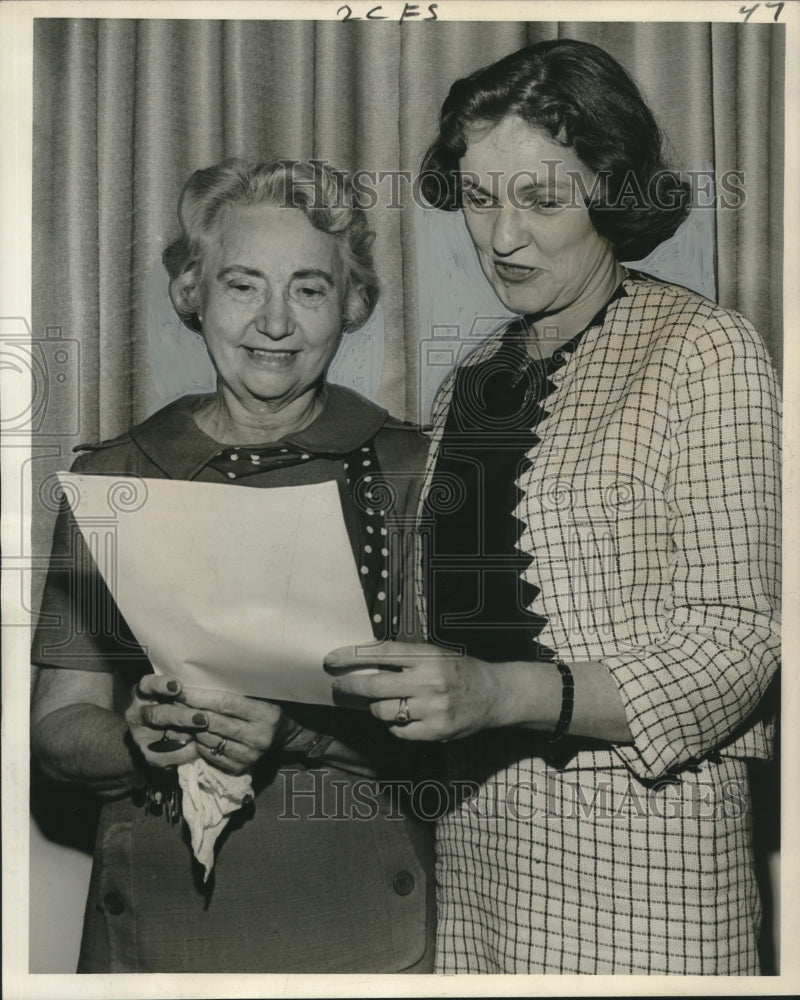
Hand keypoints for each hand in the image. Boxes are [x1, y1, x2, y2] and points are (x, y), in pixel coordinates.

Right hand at [125, 674, 204, 768]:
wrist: (156, 737)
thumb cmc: (175, 705)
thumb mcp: (176, 695)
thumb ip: (187, 694)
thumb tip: (212, 697)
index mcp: (143, 693)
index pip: (147, 685)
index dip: (161, 685)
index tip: (177, 687)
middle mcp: (138, 714)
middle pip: (157, 715)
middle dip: (182, 717)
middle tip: (203, 719)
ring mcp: (141, 737)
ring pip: (165, 737)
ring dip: (187, 737)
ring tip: (204, 736)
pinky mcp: (151, 756)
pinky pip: (171, 756)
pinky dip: (187, 752)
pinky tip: (200, 748)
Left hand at [167, 685, 284, 775]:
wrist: (283, 734)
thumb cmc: (267, 706)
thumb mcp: (261, 694)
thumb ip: (238, 690)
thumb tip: (203, 678)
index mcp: (266, 714)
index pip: (227, 703)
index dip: (202, 697)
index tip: (181, 690)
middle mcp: (258, 737)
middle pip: (214, 722)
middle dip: (190, 711)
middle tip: (172, 701)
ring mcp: (249, 755)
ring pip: (209, 740)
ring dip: (192, 728)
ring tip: (182, 716)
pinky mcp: (240, 768)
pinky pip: (209, 754)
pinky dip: (200, 743)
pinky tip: (196, 732)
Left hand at [325, 641, 504, 740]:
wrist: (494, 695)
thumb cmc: (460, 671)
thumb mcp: (435, 654)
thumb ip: (404, 659)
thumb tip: (362, 664)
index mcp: (427, 656)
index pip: (380, 653)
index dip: (352, 656)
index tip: (332, 660)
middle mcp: (429, 681)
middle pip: (375, 686)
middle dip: (350, 687)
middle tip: (338, 687)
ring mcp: (433, 708)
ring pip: (383, 711)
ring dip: (376, 708)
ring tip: (384, 703)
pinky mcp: (436, 731)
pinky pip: (399, 731)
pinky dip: (396, 725)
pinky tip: (405, 717)